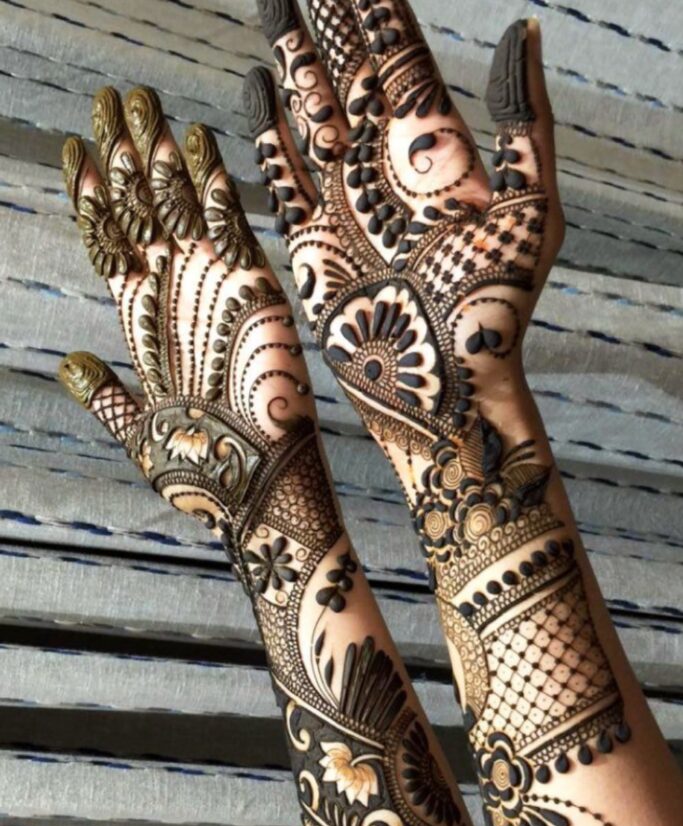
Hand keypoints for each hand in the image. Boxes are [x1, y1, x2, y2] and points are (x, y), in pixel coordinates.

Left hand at [59, 86, 314, 559]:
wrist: (254, 489)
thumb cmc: (201, 471)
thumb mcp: (138, 432)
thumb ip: (105, 397)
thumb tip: (70, 366)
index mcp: (142, 321)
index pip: (109, 242)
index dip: (89, 195)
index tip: (71, 149)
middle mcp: (175, 293)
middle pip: (139, 208)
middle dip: (121, 152)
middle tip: (108, 100)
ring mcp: (213, 287)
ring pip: (177, 205)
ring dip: (156, 153)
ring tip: (136, 104)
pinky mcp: (254, 290)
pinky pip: (229, 225)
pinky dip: (211, 184)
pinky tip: (192, 141)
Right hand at [246, 5, 562, 502]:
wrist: (443, 386)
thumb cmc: (495, 310)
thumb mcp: (531, 212)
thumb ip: (525, 124)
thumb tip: (524, 33)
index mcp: (437, 154)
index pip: (399, 60)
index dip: (374, 9)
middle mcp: (385, 169)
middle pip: (349, 74)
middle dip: (324, 21)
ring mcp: (343, 201)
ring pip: (310, 111)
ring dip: (291, 60)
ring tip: (270, 3)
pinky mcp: (309, 239)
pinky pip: (280, 172)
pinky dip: (265, 130)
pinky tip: (255, 84)